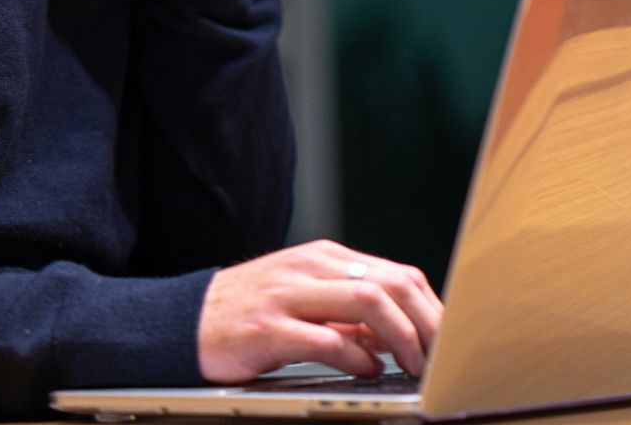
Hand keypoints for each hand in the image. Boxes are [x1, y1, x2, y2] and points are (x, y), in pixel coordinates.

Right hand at [197, 239, 443, 382]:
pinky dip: (358, 357)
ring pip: (367, 301)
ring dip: (402, 338)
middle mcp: (308, 268)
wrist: (184, 324)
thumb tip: (401, 336)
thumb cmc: (250, 316)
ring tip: (412, 366)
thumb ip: (349, 314)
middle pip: (390, 284)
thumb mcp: (304, 302)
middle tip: (439, 360)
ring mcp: (287, 295)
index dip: (432, 311)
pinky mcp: (267, 328)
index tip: (447, 344)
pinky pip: (327, 339)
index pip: (397, 274)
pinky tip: (366, 371)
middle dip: (427, 325)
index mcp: (323, 258)